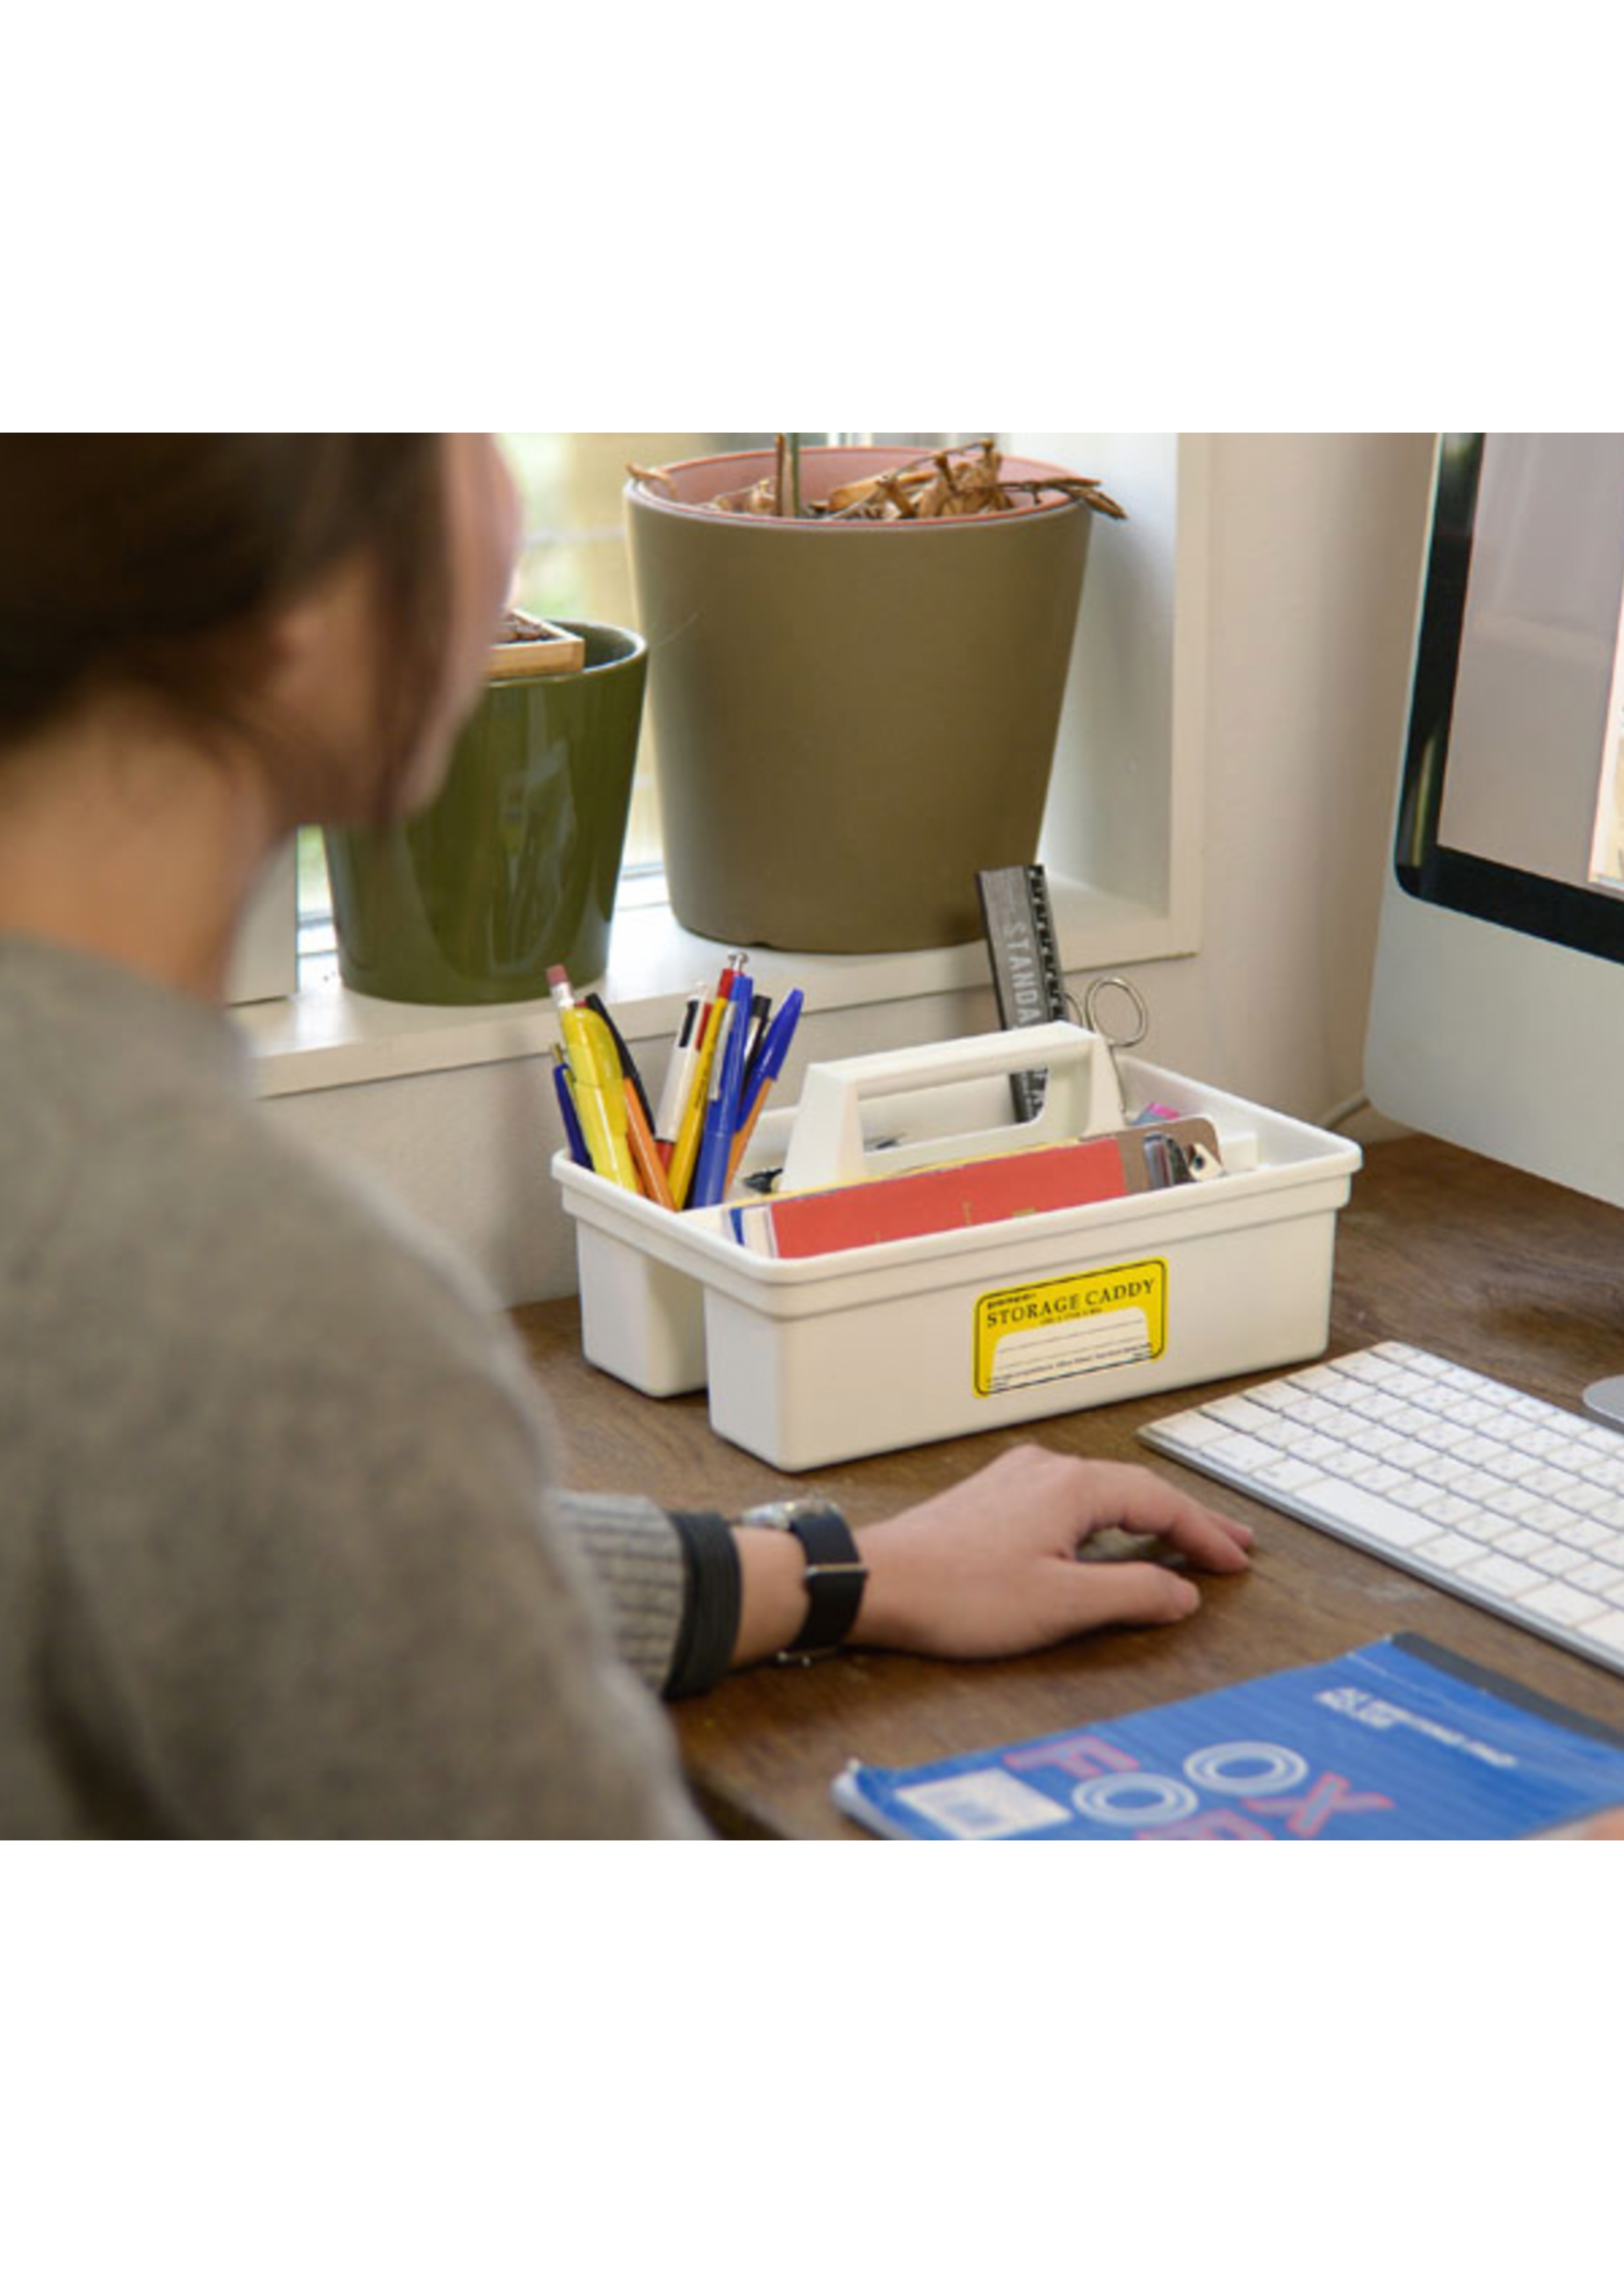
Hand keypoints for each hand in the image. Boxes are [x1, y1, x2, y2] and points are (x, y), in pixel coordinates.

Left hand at [851, 1443, 1253, 1659]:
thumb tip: (1181, 1593)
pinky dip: (1105, 1519)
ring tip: (1180, 1541)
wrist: (876, 1582)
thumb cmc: (957, 1594)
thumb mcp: (1060, 1605)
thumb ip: (1132, 1596)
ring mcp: (1015, 1480)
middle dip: (1185, 1519)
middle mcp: (1045, 1470)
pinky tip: (1106, 1538)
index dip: (1204, 1534)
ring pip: (1100, 1492)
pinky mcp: (992, 1498)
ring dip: (1145, 1517)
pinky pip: (1068, 1500)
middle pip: (1134, 1490)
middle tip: (1230, 1543)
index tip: (1234, 1561)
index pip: (1160, 1503)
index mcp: (1071, 1487)